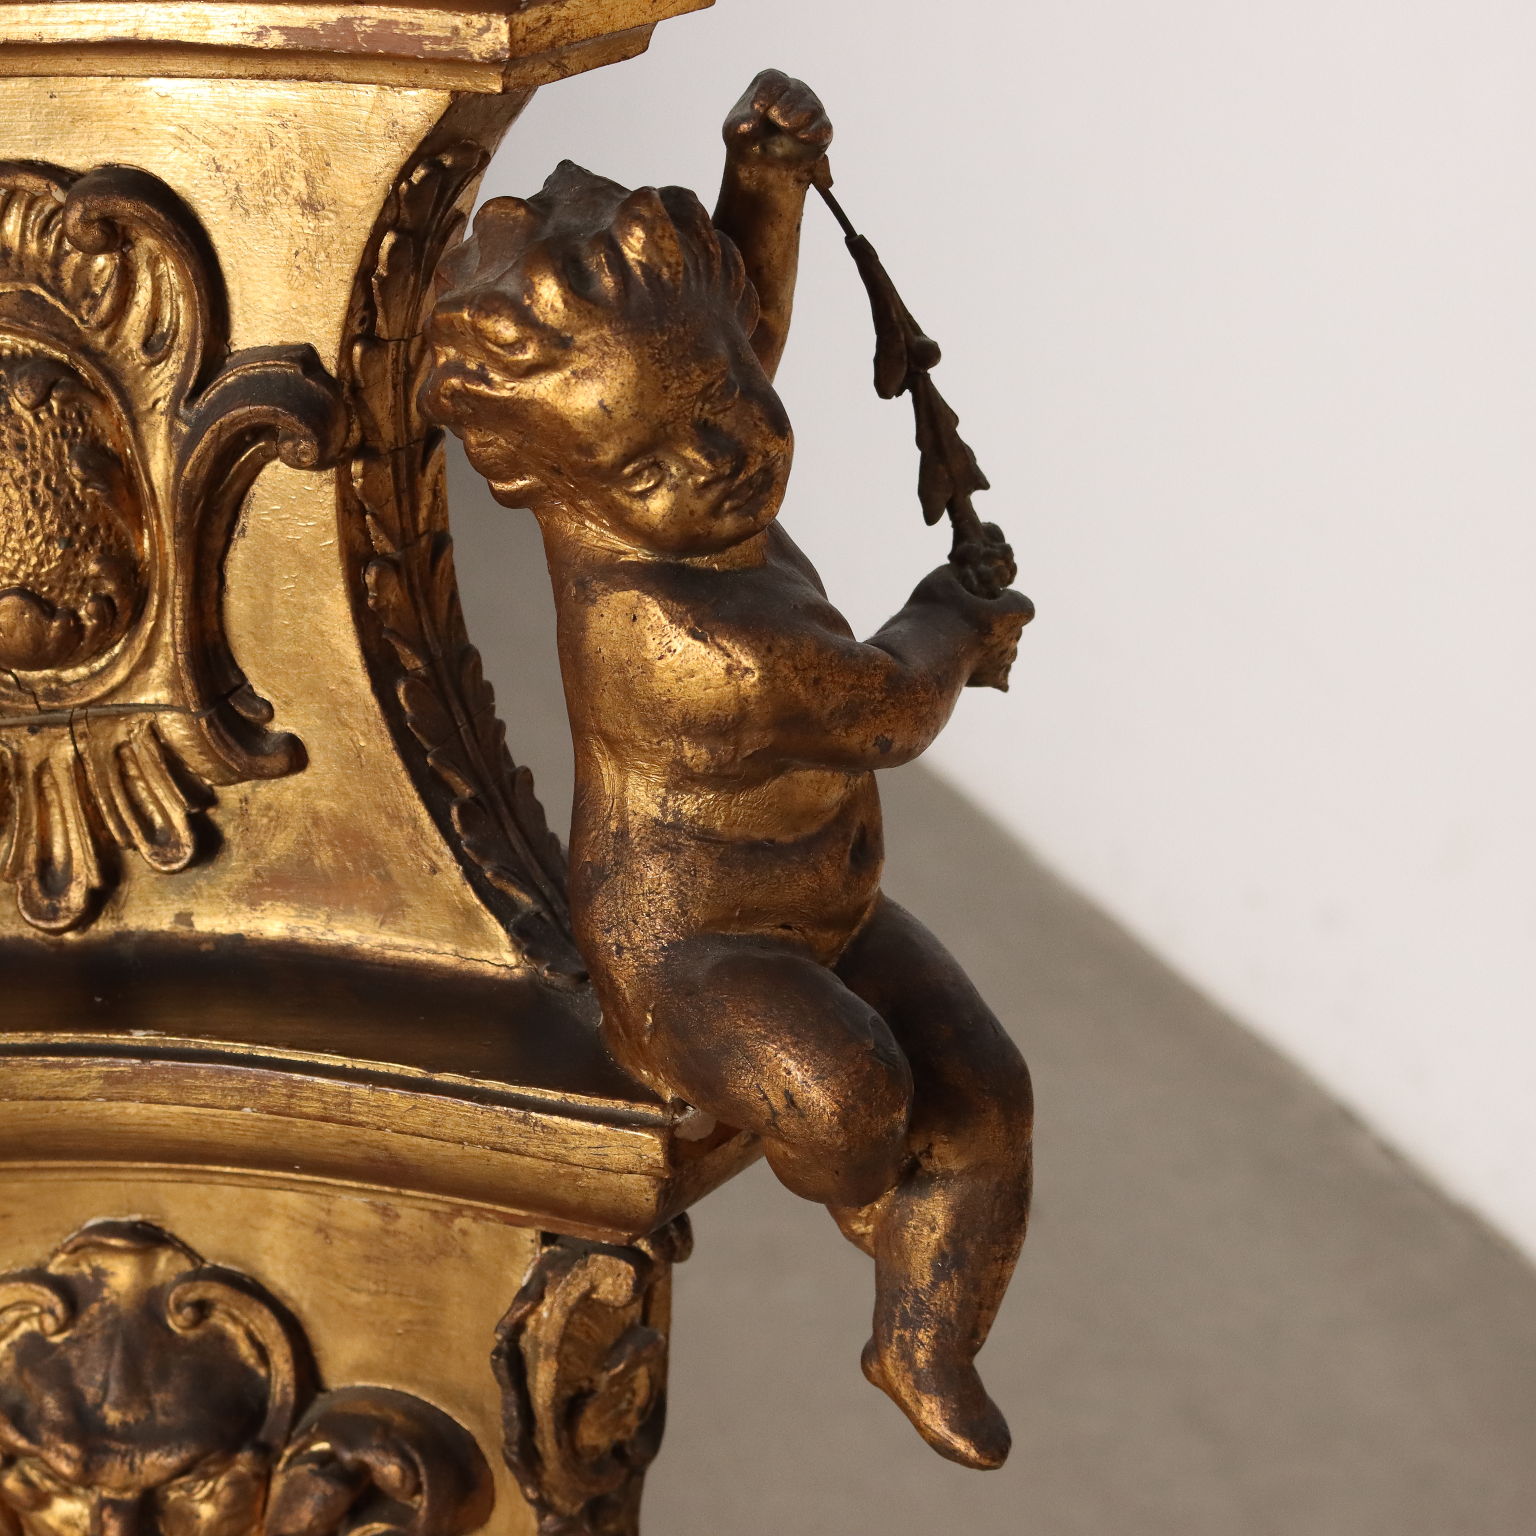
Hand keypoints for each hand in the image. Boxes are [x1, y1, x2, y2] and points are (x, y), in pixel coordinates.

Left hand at [723, 69, 832, 179]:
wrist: (758, 166)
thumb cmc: (746, 142)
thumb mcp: (734, 132)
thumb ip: (740, 123)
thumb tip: (752, 122)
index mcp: (771, 83)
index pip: (773, 81)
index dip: (765, 96)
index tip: (755, 111)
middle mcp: (794, 90)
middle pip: (796, 91)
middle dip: (782, 110)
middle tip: (775, 122)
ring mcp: (811, 109)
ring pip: (811, 109)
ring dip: (796, 121)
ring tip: (786, 129)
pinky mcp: (822, 132)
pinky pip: (823, 130)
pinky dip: (812, 134)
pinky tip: (800, 138)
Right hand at [910, 565, 1033, 691]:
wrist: (916, 659)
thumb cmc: (930, 617)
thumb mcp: (942, 579)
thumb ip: (960, 573)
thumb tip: (963, 571)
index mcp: (1008, 615)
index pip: (1021, 603)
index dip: (1004, 600)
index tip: (984, 600)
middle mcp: (1011, 640)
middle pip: (1013, 626)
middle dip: (997, 621)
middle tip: (967, 620)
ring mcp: (1002, 662)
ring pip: (1007, 649)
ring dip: (993, 643)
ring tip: (963, 641)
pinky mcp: (990, 680)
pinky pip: (1001, 675)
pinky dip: (992, 669)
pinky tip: (974, 662)